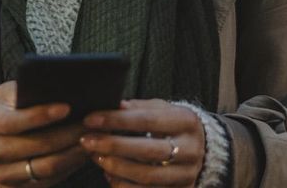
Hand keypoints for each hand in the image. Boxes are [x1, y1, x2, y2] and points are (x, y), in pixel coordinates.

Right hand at [0, 81, 89, 186]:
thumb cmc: (1, 113)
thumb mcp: (6, 97)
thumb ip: (25, 91)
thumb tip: (58, 87)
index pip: (16, 121)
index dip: (43, 114)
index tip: (67, 107)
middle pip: (38, 145)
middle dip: (69, 134)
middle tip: (91, 123)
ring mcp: (2, 174)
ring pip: (46, 167)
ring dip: (73, 153)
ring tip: (91, 139)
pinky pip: (48, 180)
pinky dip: (68, 167)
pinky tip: (80, 154)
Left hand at [80, 99, 205, 187]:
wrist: (199, 148)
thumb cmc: (170, 125)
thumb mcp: (160, 109)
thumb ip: (137, 108)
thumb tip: (112, 106)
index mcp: (186, 121)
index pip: (147, 119)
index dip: (116, 120)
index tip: (90, 120)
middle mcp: (191, 149)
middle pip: (148, 150)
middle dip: (113, 146)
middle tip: (87, 141)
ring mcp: (187, 173)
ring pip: (147, 175)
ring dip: (116, 167)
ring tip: (95, 157)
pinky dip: (123, 185)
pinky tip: (108, 175)